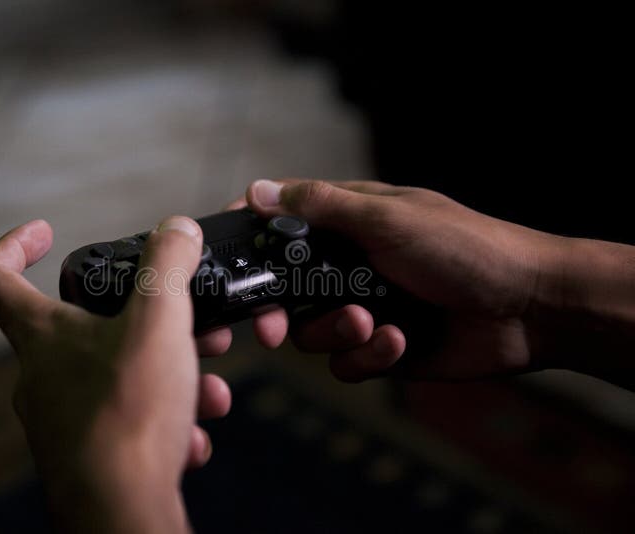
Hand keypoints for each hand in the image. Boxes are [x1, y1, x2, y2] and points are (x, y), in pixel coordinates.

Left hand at [0, 217, 230, 532]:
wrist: (122, 513)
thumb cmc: (126, 418)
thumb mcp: (159, 321)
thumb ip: (168, 265)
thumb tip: (177, 230)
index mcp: (42, 335)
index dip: (12, 245)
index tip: (45, 233)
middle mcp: (43, 376)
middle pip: (88, 328)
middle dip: (148, 324)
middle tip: (190, 327)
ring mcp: (64, 419)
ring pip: (120, 378)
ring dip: (170, 376)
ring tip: (209, 392)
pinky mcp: (89, 454)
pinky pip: (130, 422)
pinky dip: (165, 421)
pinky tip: (191, 436)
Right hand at [226, 179, 565, 380]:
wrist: (528, 308)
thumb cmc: (463, 248)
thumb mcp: (387, 218)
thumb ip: (320, 208)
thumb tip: (257, 191)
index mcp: (347, 223)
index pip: (281, 223)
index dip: (250, 238)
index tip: (227, 258)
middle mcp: (347, 265)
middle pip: (282, 289)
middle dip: (278, 310)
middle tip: (274, 328)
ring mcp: (362, 307)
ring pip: (311, 332)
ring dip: (337, 332)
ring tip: (375, 322)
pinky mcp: (381, 347)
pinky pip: (345, 362)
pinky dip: (368, 356)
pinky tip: (401, 340)